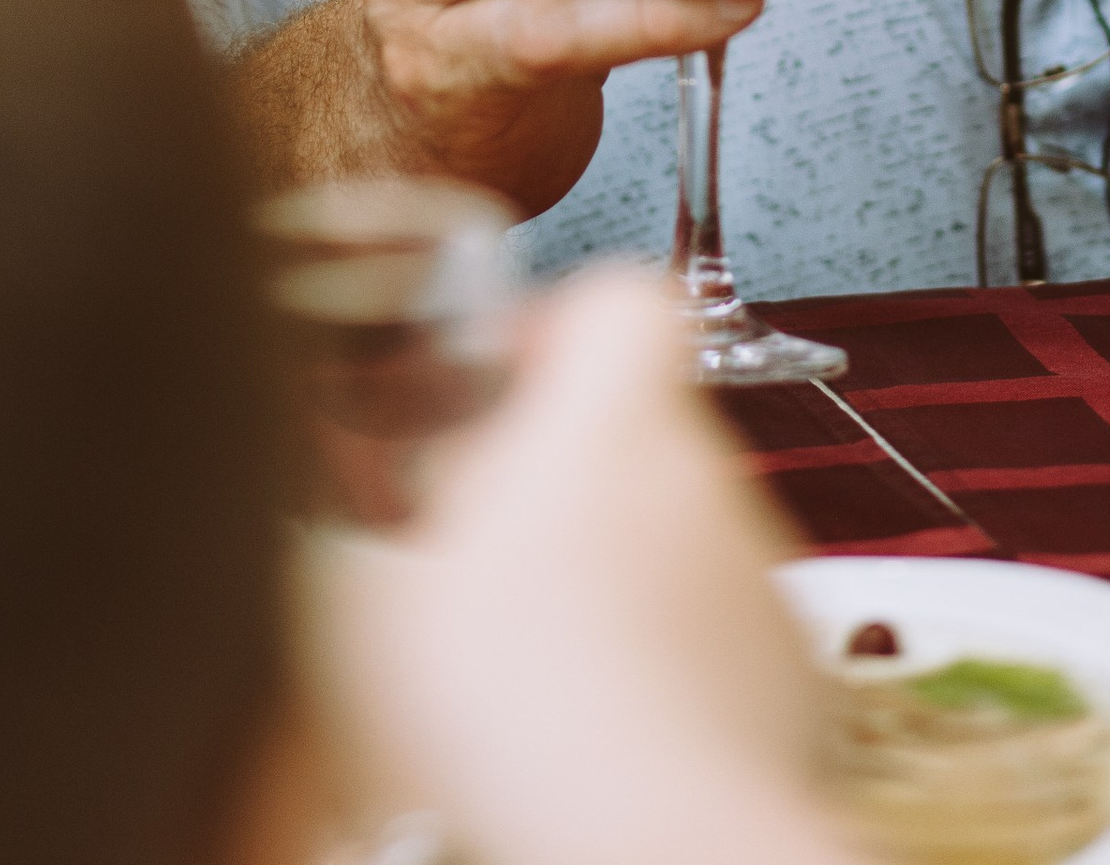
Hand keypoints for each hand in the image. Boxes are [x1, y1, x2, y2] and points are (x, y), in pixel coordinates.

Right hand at [316, 267, 849, 864]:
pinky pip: (714, 626)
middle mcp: (701, 479)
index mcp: (608, 428)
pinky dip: (662, 655)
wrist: (663, 847)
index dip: (556, 321)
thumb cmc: (521, 727)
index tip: (496, 382)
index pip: (619, 299)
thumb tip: (321, 526)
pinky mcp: (788, 669)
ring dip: (609, 569)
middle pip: (635, 421)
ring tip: (529, 662)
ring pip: (674, 528)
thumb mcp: (372, 615)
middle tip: (482, 553)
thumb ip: (343, 542)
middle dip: (559, 474)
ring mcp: (756, 574)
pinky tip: (595, 725)